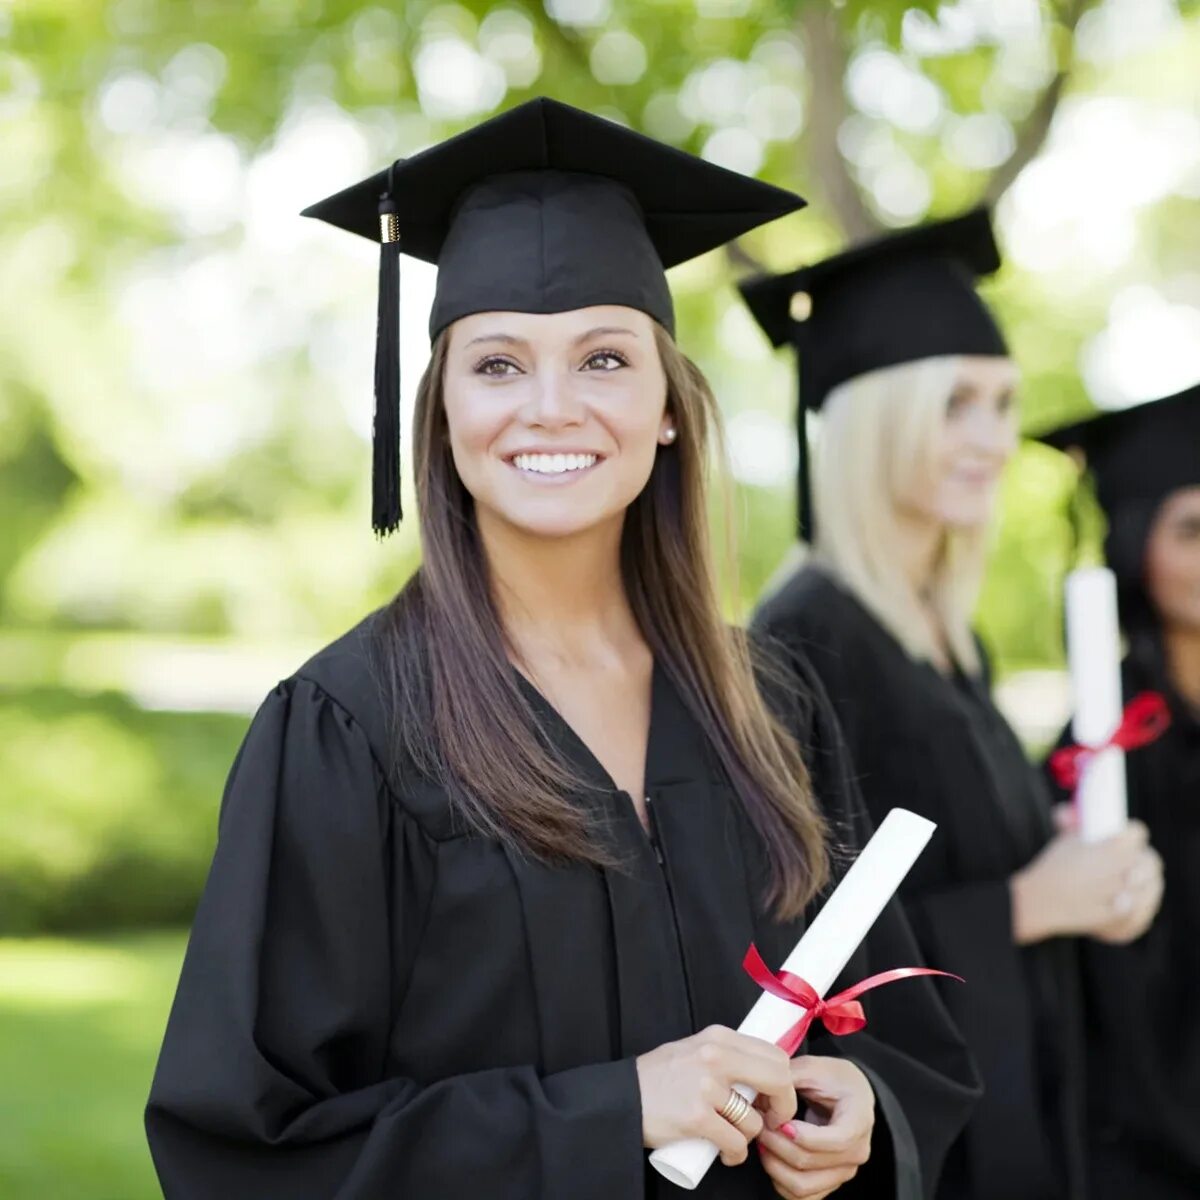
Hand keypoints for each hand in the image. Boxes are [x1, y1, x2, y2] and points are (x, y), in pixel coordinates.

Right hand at [636, 1025, 796, 1165]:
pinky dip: (736, 1155)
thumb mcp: (695, 1050)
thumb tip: (763, 1074)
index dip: (783, 1082)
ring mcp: (706, 1086)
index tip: (773, 1099)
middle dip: (782, 1107)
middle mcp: (715, 1056)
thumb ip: (727, 1056)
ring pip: (754, 1120)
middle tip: (769, 1120)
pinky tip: (726, 1154)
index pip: (774, 1055)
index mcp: (718, 1037)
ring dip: (750, 1137)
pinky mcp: (696, 1116)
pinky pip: (736, 1143)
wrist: (622, 1096)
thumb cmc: (659, 1078)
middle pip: (778, 1079)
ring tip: (734, 1138)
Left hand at [757, 1056, 873, 1198]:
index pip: (837, 1140)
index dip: (803, 1135)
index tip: (780, 1121)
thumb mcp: (813, 1067)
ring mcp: (843, 1172)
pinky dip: (779, 1180)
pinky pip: (800, 1197)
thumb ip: (788, 1079)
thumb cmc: (833, 1079)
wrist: (849, 1094)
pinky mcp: (829, 1183)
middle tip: (760, 1124)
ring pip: (802, 1185)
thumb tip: (761, 1095)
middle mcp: (857, 1152)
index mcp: (859, 1120)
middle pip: (810, 1162)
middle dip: (777, 1144)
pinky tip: (771, 1157)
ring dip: (774, 1164)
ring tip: (763, 1140)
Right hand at [1010, 820, 1162, 944]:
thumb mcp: (1064, 838)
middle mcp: (1125, 871)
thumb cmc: (1051, 869)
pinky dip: (1137, 908)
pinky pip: (1144, 912)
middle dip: (1142, 859)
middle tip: (1129, 861)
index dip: (1131, 833)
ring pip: (1152, 886)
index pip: (1138, 832)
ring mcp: (1128, 898)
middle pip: (1151, 860)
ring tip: (1125, 883)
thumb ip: (1076, 823)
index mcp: (1113, 848)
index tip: (1124, 836)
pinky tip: (1123, 903)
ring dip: (1144, 884)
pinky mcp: (1127, 921)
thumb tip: (1075, 812)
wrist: (1040, 903)